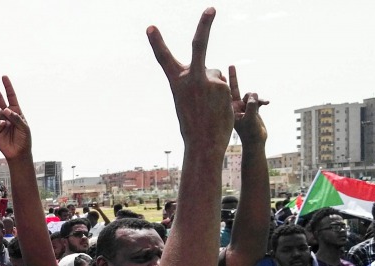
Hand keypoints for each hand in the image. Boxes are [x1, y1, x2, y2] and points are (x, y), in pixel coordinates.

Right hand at [0, 76, 31, 160]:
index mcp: (16, 111)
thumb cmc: (24, 139)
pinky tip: (4, 126)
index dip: (7, 86)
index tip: (4, 77)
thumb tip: (6, 110)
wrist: (18, 153)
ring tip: (5, 120)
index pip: (11, 96)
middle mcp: (7, 114)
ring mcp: (0, 120)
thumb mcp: (24, 127)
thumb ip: (16, 118)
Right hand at [147, 8, 233, 149]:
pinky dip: (223, 97)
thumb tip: (216, 69)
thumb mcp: (188, 99)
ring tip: (209, 108)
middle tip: (211, 8)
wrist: (204, 144)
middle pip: (199, 45)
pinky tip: (218, 110)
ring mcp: (208, 80)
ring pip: (215, 74)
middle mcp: (190, 78)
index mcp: (176, 82)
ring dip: (215, 88)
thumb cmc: (192, 124)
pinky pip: (224, 85)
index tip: (150, 28)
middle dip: (205, 25)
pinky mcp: (222, 87)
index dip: (157, 42)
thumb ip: (197, 80)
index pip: (164, 58)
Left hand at [228, 66, 268, 145]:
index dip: (223, 84)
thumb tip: (253, 93)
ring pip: (250, 94)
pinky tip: (267, 103)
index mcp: (229, 109)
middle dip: (233, 77)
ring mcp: (243, 107)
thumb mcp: (250, 119)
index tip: (221, 75)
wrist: (256, 141)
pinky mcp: (252, 108)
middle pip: (234, 89)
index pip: (225, 93)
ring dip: (256, 97)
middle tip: (231, 65)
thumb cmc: (250, 133)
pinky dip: (262, 100)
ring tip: (262, 103)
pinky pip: (257, 99)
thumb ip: (251, 105)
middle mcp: (235, 106)